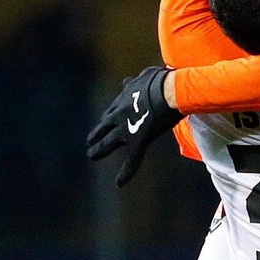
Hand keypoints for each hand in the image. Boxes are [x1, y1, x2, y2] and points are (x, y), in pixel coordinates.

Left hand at [87, 66, 181, 185]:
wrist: (170, 90)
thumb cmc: (164, 80)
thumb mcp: (147, 77)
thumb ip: (137, 81)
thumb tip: (129, 79)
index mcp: (124, 99)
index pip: (112, 111)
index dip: (108, 119)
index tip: (105, 123)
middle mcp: (120, 114)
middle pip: (104, 126)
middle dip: (96, 134)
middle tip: (89, 142)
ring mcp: (127, 127)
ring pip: (109, 142)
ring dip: (99, 149)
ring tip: (91, 156)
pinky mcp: (139, 139)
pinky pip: (132, 158)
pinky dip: (126, 171)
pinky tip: (119, 183)